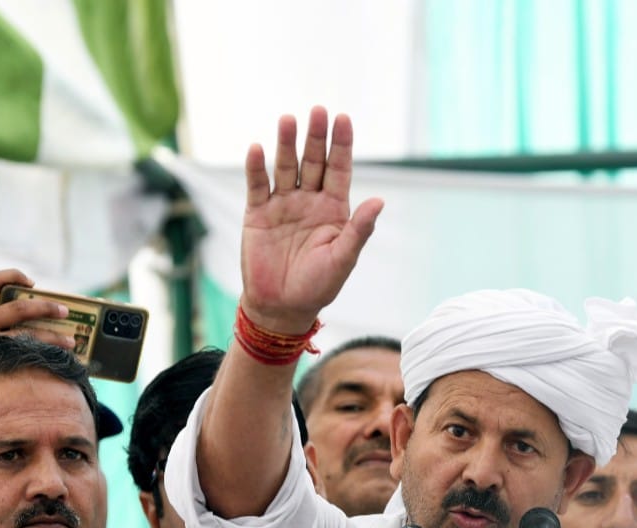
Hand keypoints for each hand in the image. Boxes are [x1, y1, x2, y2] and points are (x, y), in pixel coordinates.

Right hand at [0, 269, 74, 352]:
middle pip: (17, 309)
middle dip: (45, 307)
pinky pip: (25, 355)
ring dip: (53, 337)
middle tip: (64, 311)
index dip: (12, 276)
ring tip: (70, 341)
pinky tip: (58, 357)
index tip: (33, 283)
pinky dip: (44, 354)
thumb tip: (39, 302)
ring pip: (24, 335)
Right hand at [240, 107, 383, 333]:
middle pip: (313, 162)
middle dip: (316, 137)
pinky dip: (256, 168)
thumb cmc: (318, 285)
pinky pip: (257, 186)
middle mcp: (309, 200)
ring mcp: (283, 205)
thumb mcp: (343, 258)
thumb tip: (380, 201)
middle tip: (318, 110)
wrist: (282, 307)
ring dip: (287, 144)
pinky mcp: (257, 214)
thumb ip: (359, 230)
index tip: (343, 119)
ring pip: (285, 167)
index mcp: (334, 209)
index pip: (339, 169)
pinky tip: (256, 148)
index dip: (341, 145)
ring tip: (289, 120)